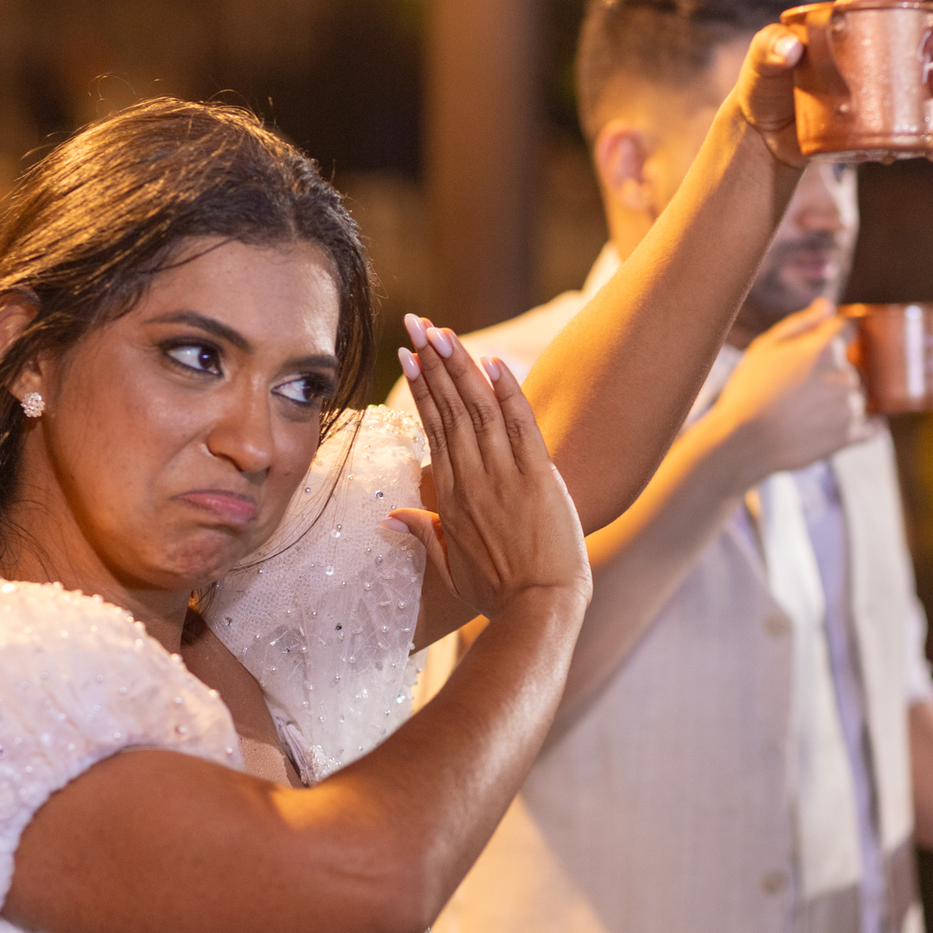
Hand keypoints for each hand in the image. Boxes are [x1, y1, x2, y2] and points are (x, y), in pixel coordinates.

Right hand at [390, 315, 591, 618]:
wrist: (540, 610)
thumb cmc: (498, 595)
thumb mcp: (451, 567)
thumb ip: (423, 535)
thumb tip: (393, 516)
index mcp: (450, 497)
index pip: (432, 429)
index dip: (421, 388)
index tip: (407, 355)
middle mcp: (472, 478)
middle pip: (449, 408)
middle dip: (431, 361)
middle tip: (415, 322)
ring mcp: (504, 475)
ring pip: (478, 409)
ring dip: (460, 366)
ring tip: (441, 330)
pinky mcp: (538, 477)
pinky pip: (520, 426)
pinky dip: (508, 392)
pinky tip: (494, 362)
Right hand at [712, 300, 870, 480]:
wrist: (745, 441)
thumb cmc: (749, 391)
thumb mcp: (765, 347)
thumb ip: (801, 324)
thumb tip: (827, 306)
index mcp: (826, 347)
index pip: (846, 329)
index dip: (831, 338)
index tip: (814, 351)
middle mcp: (846, 374)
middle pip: (851, 365)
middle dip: (830, 373)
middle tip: (797, 390)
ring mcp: (851, 406)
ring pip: (855, 396)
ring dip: (839, 400)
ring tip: (805, 414)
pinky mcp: (851, 435)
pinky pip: (870, 427)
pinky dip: (860, 426)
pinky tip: (836, 427)